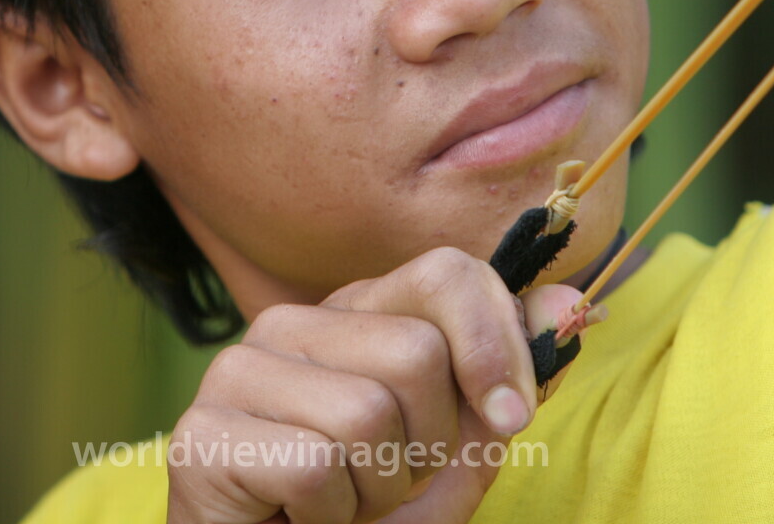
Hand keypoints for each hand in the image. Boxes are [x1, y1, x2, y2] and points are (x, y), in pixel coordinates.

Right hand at [165, 246, 593, 523]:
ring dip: (378, 490)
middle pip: (415, 352)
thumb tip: (570, 305)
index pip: (446, 273)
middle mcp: (290, 324)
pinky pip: (312, 467)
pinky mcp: (203, 434)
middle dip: (429, 443)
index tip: (510, 418)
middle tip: (388, 481)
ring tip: (344, 504)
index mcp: (354, 313)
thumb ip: (506, 383)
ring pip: (365, 413)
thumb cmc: (364, 516)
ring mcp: (237, 372)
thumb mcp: (456, 453)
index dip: (495, 345)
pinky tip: (303, 521)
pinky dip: (331, 517)